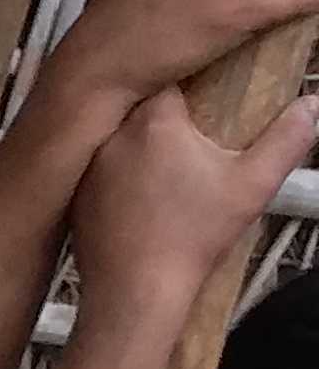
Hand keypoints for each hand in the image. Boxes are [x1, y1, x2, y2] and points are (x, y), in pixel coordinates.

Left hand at [66, 85, 318, 315]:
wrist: (136, 292)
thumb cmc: (194, 237)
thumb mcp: (253, 185)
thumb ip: (287, 139)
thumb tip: (315, 104)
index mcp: (154, 122)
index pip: (170, 76)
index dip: (190, 77)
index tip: (208, 87)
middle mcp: (110, 137)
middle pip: (140, 105)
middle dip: (166, 110)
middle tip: (194, 125)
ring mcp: (86, 168)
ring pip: (115, 138)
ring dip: (138, 143)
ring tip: (168, 161)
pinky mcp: (74, 197)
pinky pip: (96, 171)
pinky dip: (116, 175)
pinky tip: (140, 192)